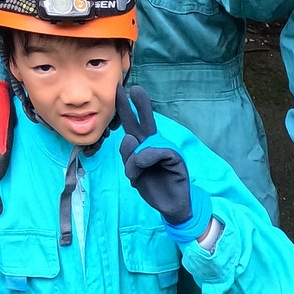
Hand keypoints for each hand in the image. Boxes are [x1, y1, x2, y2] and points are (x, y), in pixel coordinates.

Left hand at [115, 87, 212, 244]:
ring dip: (135, 158)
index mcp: (142, 144)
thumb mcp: (133, 172)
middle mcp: (153, 143)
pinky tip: (143, 167)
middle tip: (134, 88)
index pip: (131, 123)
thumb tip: (128, 136)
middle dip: (140, 103)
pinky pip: (156, 151)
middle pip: (145, 120)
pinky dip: (146, 159)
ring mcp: (165, 148)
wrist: (171, 206)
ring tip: (134, 173)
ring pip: (145, 141)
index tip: (119, 90)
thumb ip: (128, 155)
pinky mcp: (175, 157)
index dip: (125, 107)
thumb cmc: (152, 186)